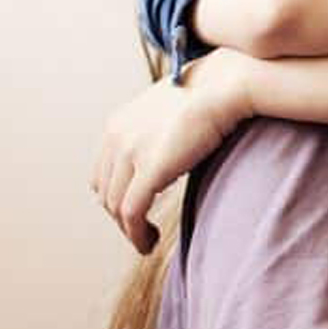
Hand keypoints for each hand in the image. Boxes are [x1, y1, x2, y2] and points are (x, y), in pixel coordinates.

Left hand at [90, 50, 255, 253]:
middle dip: (122, 217)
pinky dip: (137, 234)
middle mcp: (117, 138)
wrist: (225, 85)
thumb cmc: (208, 97)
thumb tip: (164, 154)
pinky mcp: (150, 168)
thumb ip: (156, 134)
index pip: (102, 174)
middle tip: (143, 230)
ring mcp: (131, 152)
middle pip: (106, 193)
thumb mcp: (169, 113)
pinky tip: (149, 242)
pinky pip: (132, 212)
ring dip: (129, 230)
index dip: (115, 198)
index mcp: (117, 125)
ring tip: (147, 240)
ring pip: (116, 207)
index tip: (135, 212)